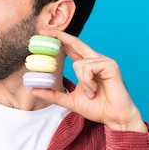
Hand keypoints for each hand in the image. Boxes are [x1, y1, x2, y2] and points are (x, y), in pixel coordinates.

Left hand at [32, 30, 147, 132]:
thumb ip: (53, 94)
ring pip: (79, 62)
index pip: (70, 48)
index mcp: (86, 65)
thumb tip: (34, 89)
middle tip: (43, 31)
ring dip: (81, 81)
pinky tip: (95, 90)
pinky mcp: (110, 65)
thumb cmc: (97, 108)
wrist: (114, 118)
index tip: (44, 33)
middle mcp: (95, 60)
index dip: (59, 39)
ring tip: (90, 93)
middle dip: (59, 36)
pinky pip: (88, 68)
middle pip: (75, 42)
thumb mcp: (69, 100)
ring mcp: (104, 61)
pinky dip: (88, 81)